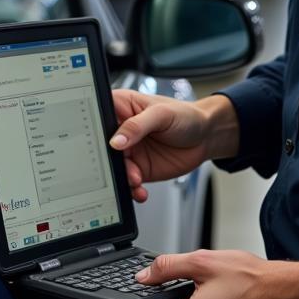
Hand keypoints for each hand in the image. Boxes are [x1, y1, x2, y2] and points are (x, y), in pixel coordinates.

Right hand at [110, 91, 237, 202]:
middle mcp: (121, 130)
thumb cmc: (186, 116)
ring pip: (113, 168)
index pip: (98, 117)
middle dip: (106, 161)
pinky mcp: (138, 168)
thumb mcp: (162, 115)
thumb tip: (115, 141)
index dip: (92, 130)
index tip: (98, 144)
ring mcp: (129, 151)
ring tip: (135, 179)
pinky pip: (127, 182)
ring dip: (121, 177)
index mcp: (122, 107)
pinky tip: (140, 190)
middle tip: (118, 167)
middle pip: (101, 147)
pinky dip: (131, 189)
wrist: (206, 137)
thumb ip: (137, 126)